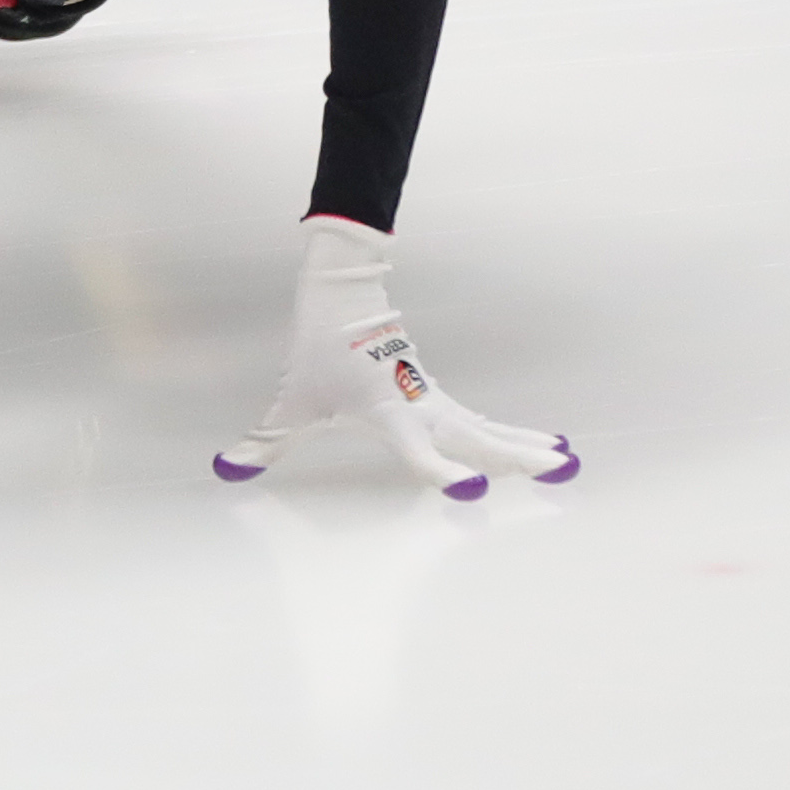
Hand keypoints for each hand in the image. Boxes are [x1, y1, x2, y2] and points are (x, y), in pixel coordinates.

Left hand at [212, 216, 576, 498]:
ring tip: (566, 459)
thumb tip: (223, 470)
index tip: (474, 491)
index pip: (422, 454)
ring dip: (526, 445)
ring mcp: (435, 401)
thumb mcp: (289, 404)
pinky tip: (538, 446)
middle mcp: (421, 409)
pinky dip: (513, 435)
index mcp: (390, 416)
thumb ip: (263, 443)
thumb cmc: (317, 353)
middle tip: (561, 470)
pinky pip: (482, 422)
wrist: (343, 298)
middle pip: (479, 440)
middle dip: (518, 457)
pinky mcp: (438, 396)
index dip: (444, 476)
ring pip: (489, 429)